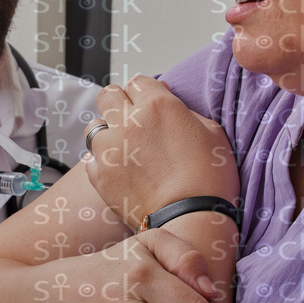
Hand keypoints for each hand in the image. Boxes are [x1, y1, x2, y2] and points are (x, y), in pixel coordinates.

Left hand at [85, 76, 238, 230]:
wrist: (192, 221)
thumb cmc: (209, 179)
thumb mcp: (212, 133)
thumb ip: (185, 110)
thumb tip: (168, 101)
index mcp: (158, 106)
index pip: (138, 81)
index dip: (145, 93)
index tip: (151, 105)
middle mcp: (129, 122)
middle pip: (109, 95)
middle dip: (119, 104)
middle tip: (132, 121)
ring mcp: (110, 149)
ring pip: (94, 127)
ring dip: (107, 134)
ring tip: (124, 150)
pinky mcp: (100, 175)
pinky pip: (91, 159)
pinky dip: (102, 164)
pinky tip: (120, 173)